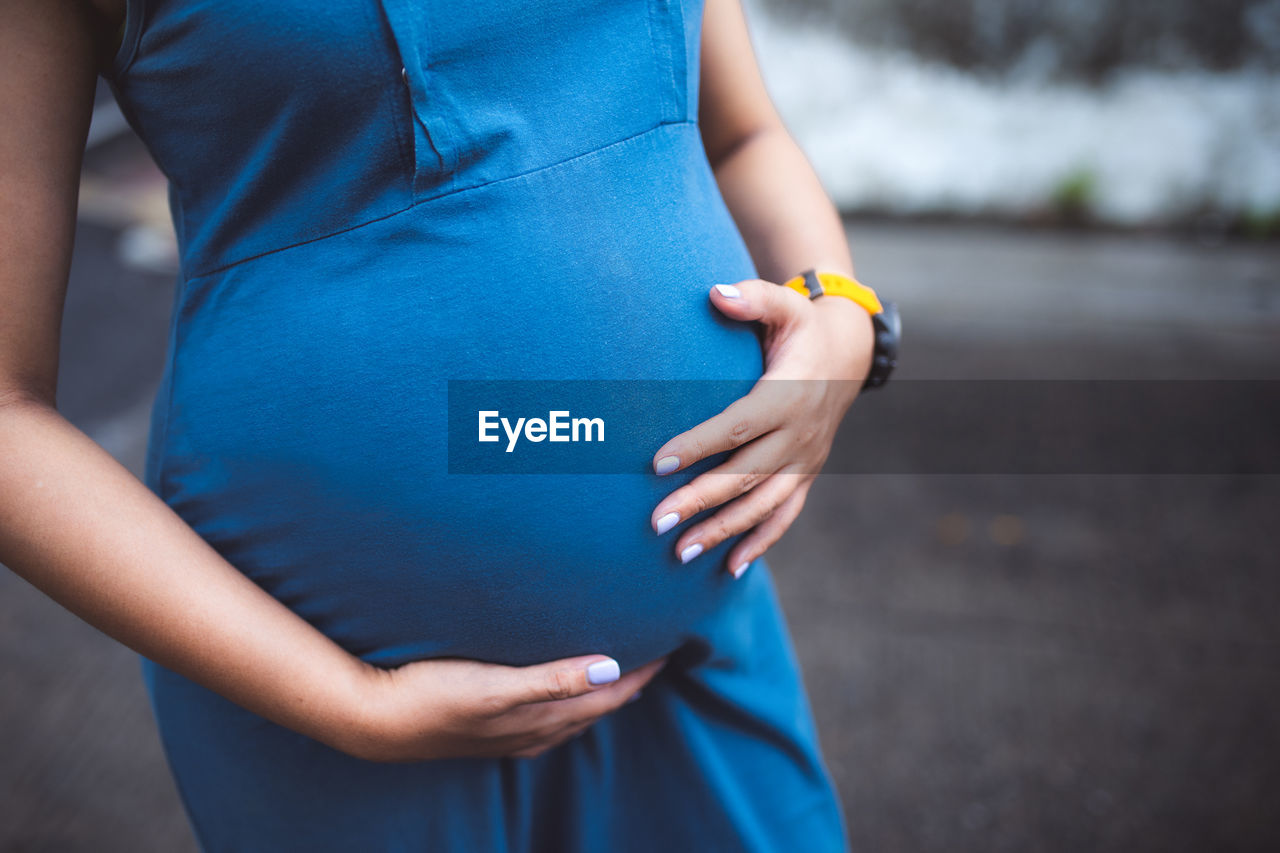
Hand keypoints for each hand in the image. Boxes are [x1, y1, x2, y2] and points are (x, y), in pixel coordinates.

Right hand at [346, 653, 666, 761]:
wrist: (375, 720)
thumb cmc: (434, 695)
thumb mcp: (496, 685)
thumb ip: (553, 679)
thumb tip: (611, 669)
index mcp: (541, 718)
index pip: (610, 694)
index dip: (643, 672)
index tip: (670, 643)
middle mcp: (534, 732)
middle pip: (598, 706)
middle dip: (630, 681)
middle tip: (654, 651)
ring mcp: (511, 735)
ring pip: (574, 714)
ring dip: (599, 691)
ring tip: (618, 665)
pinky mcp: (490, 730)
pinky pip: (547, 717)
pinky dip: (568, 700)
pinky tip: (559, 692)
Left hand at [649, 278, 873, 575]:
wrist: (847, 354)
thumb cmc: (801, 328)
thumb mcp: (786, 304)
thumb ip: (753, 298)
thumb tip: (716, 293)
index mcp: (788, 395)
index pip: (738, 426)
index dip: (699, 444)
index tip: (657, 464)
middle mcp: (800, 435)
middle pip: (745, 475)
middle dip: (700, 501)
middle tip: (656, 522)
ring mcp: (805, 460)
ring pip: (762, 504)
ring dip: (723, 531)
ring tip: (681, 553)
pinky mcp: (806, 474)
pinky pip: (785, 515)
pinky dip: (760, 542)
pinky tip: (730, 568)